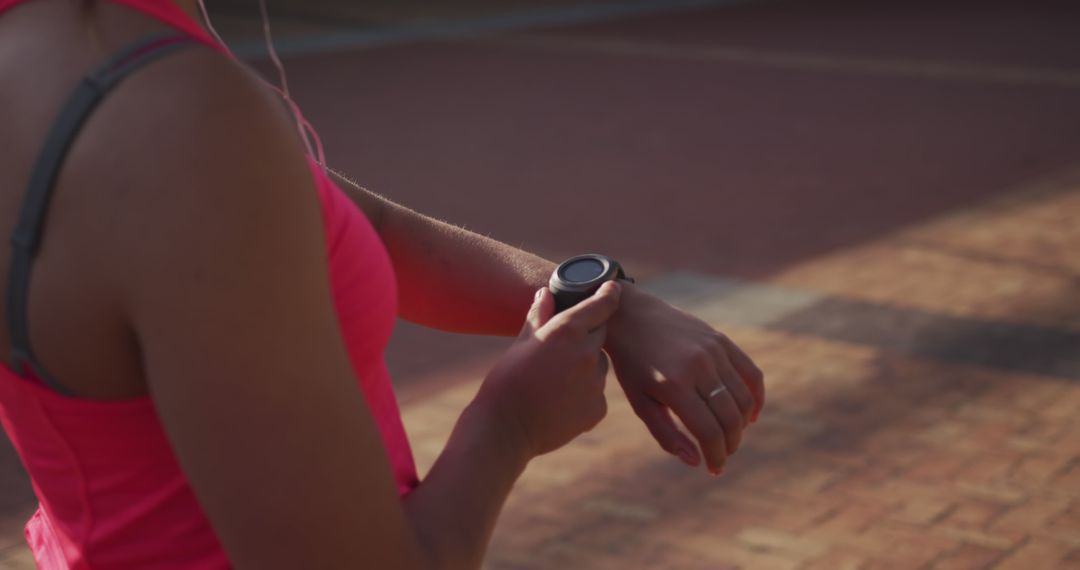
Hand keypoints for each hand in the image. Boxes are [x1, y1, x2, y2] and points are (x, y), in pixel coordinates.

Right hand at [476, 281, 621, 458]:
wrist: (504, 429)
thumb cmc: (506, 381)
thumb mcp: (521, 343)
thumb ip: (539, 316)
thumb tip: (546, 293)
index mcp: (567, 331)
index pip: (602, 304)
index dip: (609, 294)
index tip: (613, 288)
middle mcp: (588, 353)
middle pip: (600, 335)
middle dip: (587, 336)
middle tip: (562, 348)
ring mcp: (596, 383)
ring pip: (599, 366)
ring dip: (586, 366)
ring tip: (556, 380)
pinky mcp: (598, 409)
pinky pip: (597, 393)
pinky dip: (584, 394)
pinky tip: (560, 400)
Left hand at [605, 284, 764, 474]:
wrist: (631, 315)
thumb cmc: (631, 364)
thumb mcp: (640, 402)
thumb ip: (667, 434)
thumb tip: (696, 461)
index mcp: (674, 385)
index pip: (708, 431)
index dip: (716, 455)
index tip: (714, 468)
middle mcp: (698, 367)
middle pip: (729, 418)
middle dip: (729, 444)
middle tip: (722, 455)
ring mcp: (713, 351)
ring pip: (743, 399)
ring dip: (741, 425)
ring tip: (730, 437)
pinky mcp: (722, 340)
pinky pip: (751, 373)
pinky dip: (755, 397)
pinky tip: (750, 415)